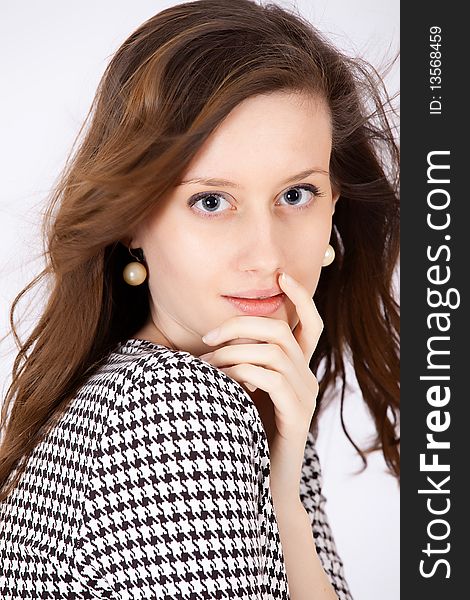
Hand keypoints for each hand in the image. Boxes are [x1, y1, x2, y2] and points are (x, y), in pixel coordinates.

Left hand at [198, 272, 323, 502]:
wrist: (261, 484)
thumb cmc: (244, 433)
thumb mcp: (242, 394)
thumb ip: (239, 366)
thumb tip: (211, 339)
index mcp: (297, 369)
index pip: (310, 324)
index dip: (300, 298)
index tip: (282, 275)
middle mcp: (306, 377)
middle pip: (282, 331)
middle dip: (241, 325)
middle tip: (208, 336)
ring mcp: (304, 396)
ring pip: (274, 352)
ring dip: (234, 351)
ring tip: (207, 365)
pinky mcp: (296, 415)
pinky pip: (270, 379)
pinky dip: (241, 372)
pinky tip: (220, 381)